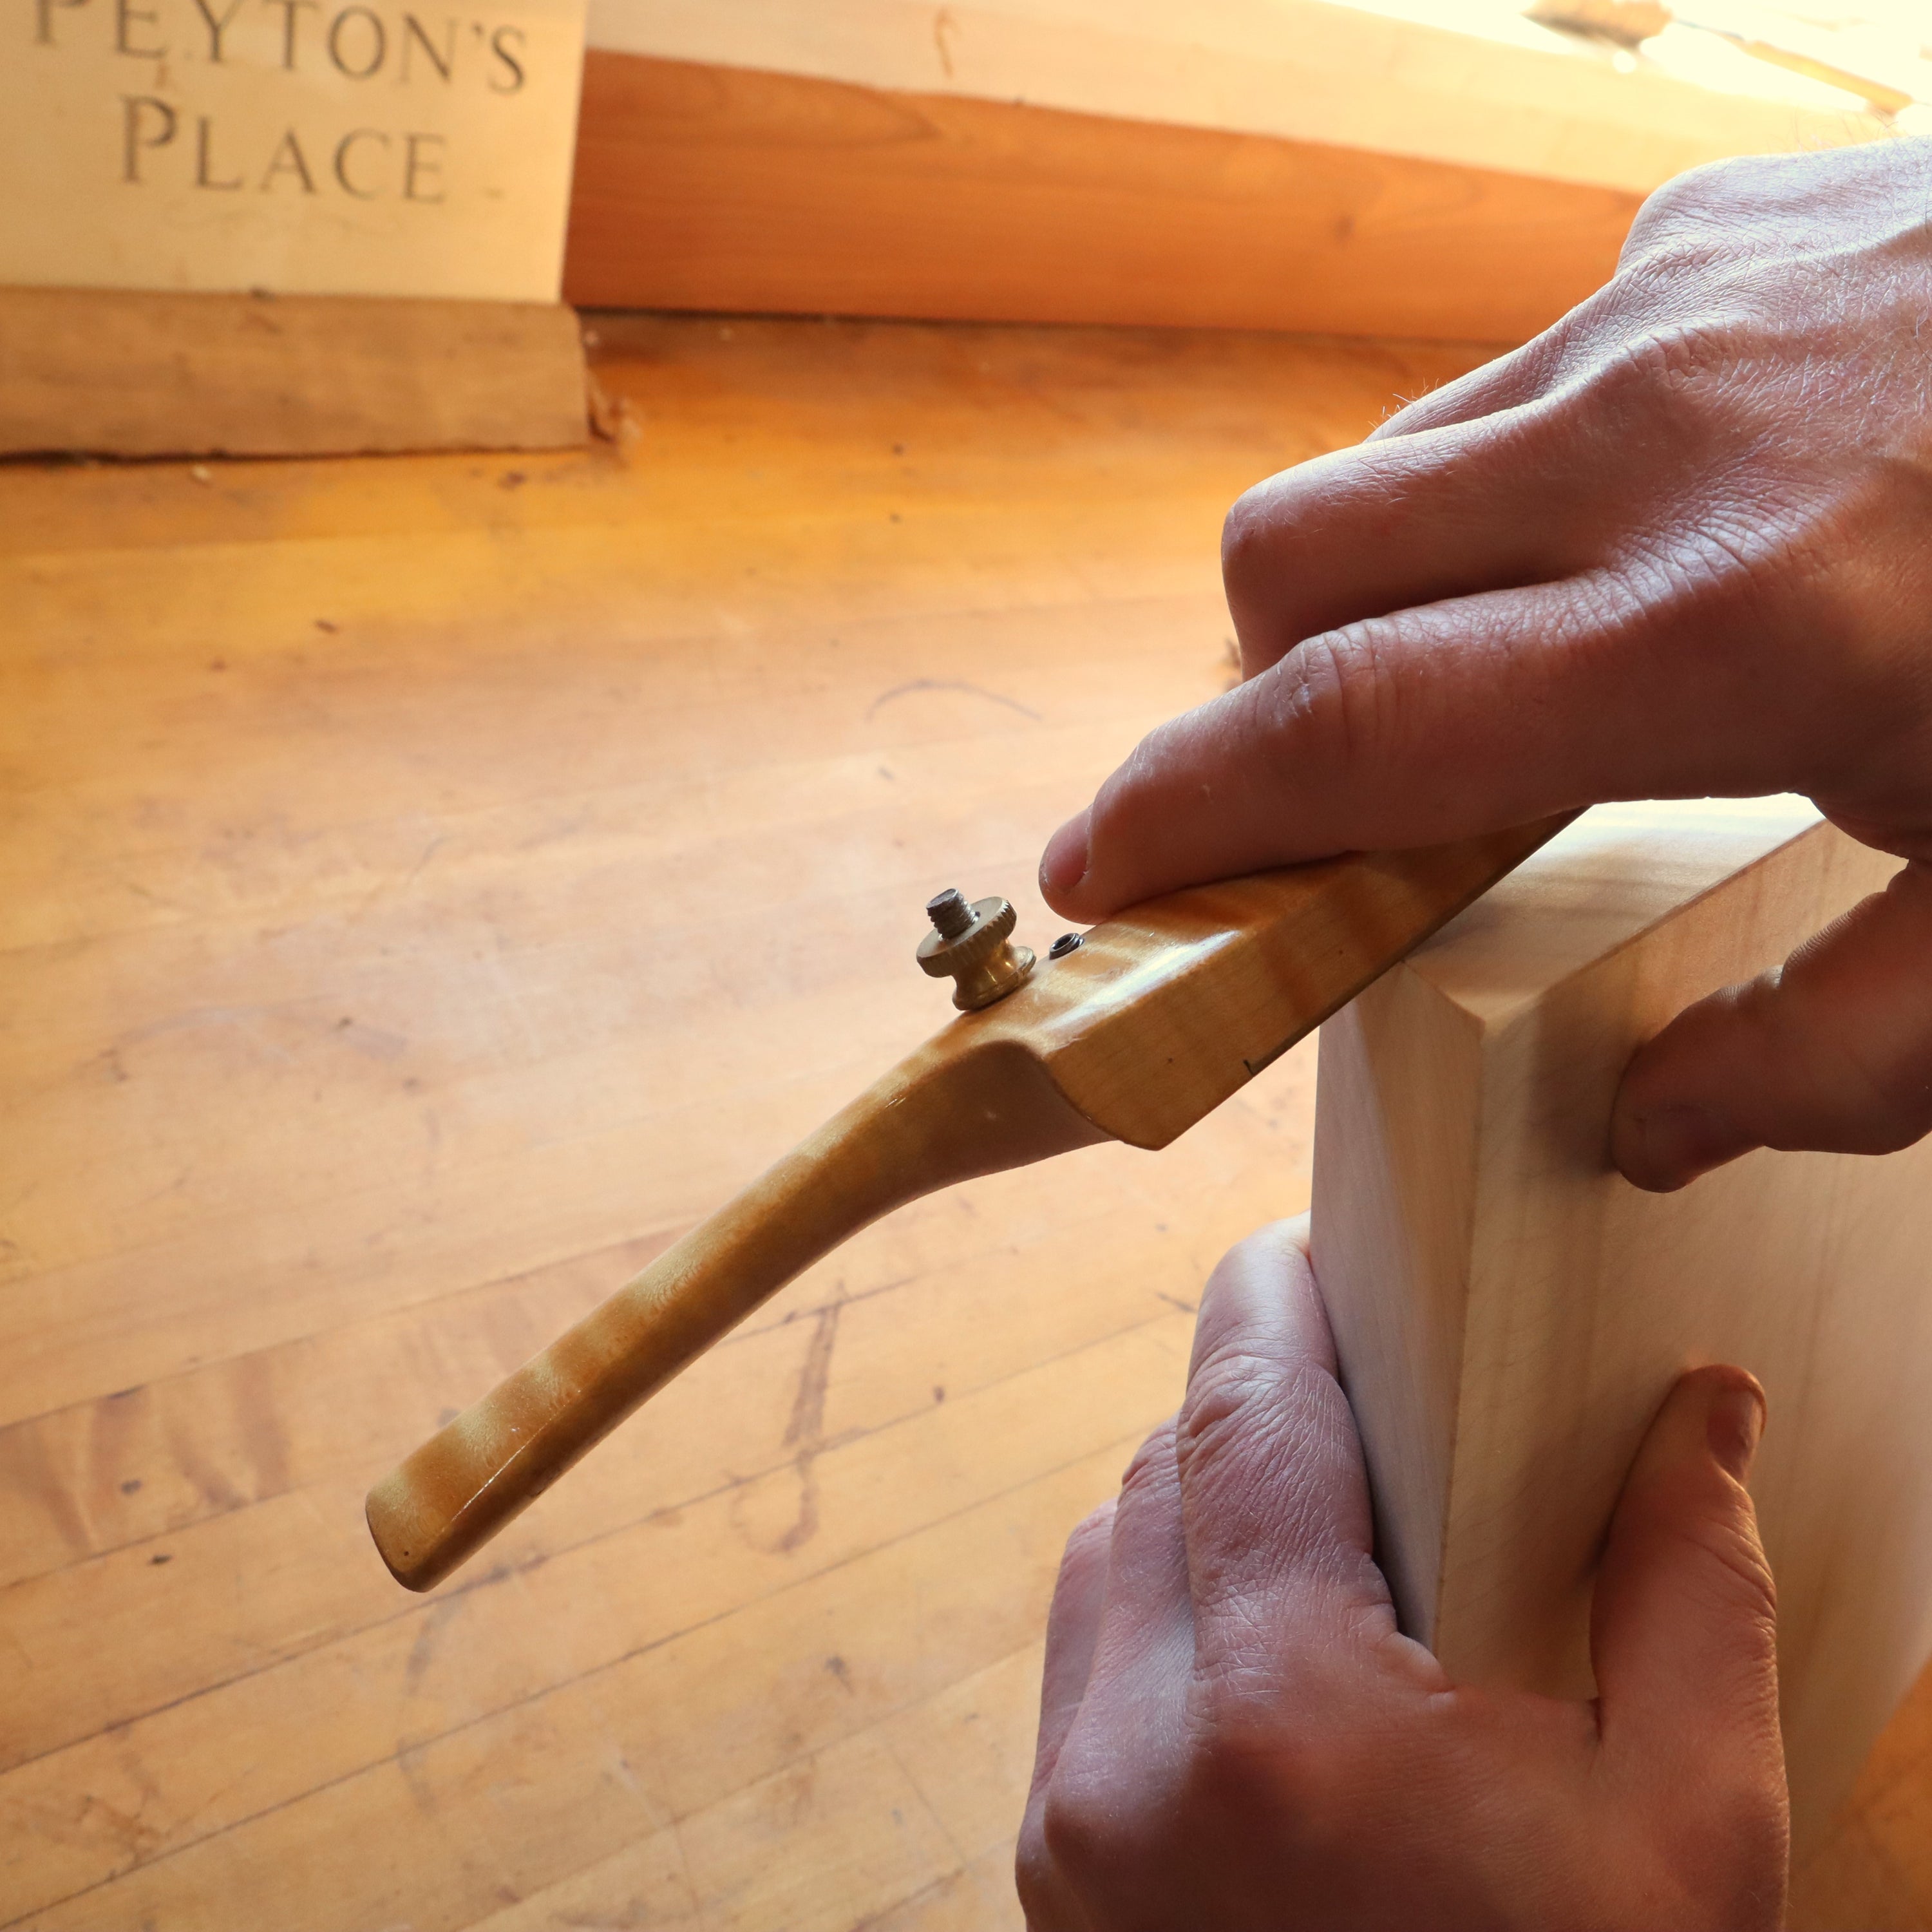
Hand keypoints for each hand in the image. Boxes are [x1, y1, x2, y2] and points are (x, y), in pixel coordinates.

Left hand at [1017, 1221, 1786, 1931]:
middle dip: (1253, 1404)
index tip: (1311, 1247)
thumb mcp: (1687, 1838)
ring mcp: (1071, 1825)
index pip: (1239, 1409)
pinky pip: (1085, 1658)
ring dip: (1200, 1503)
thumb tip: (1701, 1406)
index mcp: (1284, 1722)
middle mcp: (1133, 1759)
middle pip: (1162, 1465)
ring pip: (1107, 1551)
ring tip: (1323, 1518)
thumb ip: (1687, 1589)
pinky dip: (1160, 1607)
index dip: (1271, 1298)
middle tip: (1358, 1391)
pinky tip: (1263, 1638)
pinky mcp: (1052, 1875)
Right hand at [1038, 140, 1931, 1191]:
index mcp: (1725, 634)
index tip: (1096, 875)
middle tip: (1343, 785)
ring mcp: (1668, 302)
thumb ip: (1839, 1054)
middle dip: (1255, 690)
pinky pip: (1513, 368)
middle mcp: (1651, 443)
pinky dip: (1511, 477)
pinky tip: (1648, 515)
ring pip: (1383, 461)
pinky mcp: (1712, 221)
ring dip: (1383, 585)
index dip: (1180, 811)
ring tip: (1508, 655)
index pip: (1340, 729)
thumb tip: (1652, 1127)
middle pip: (1284, 561)